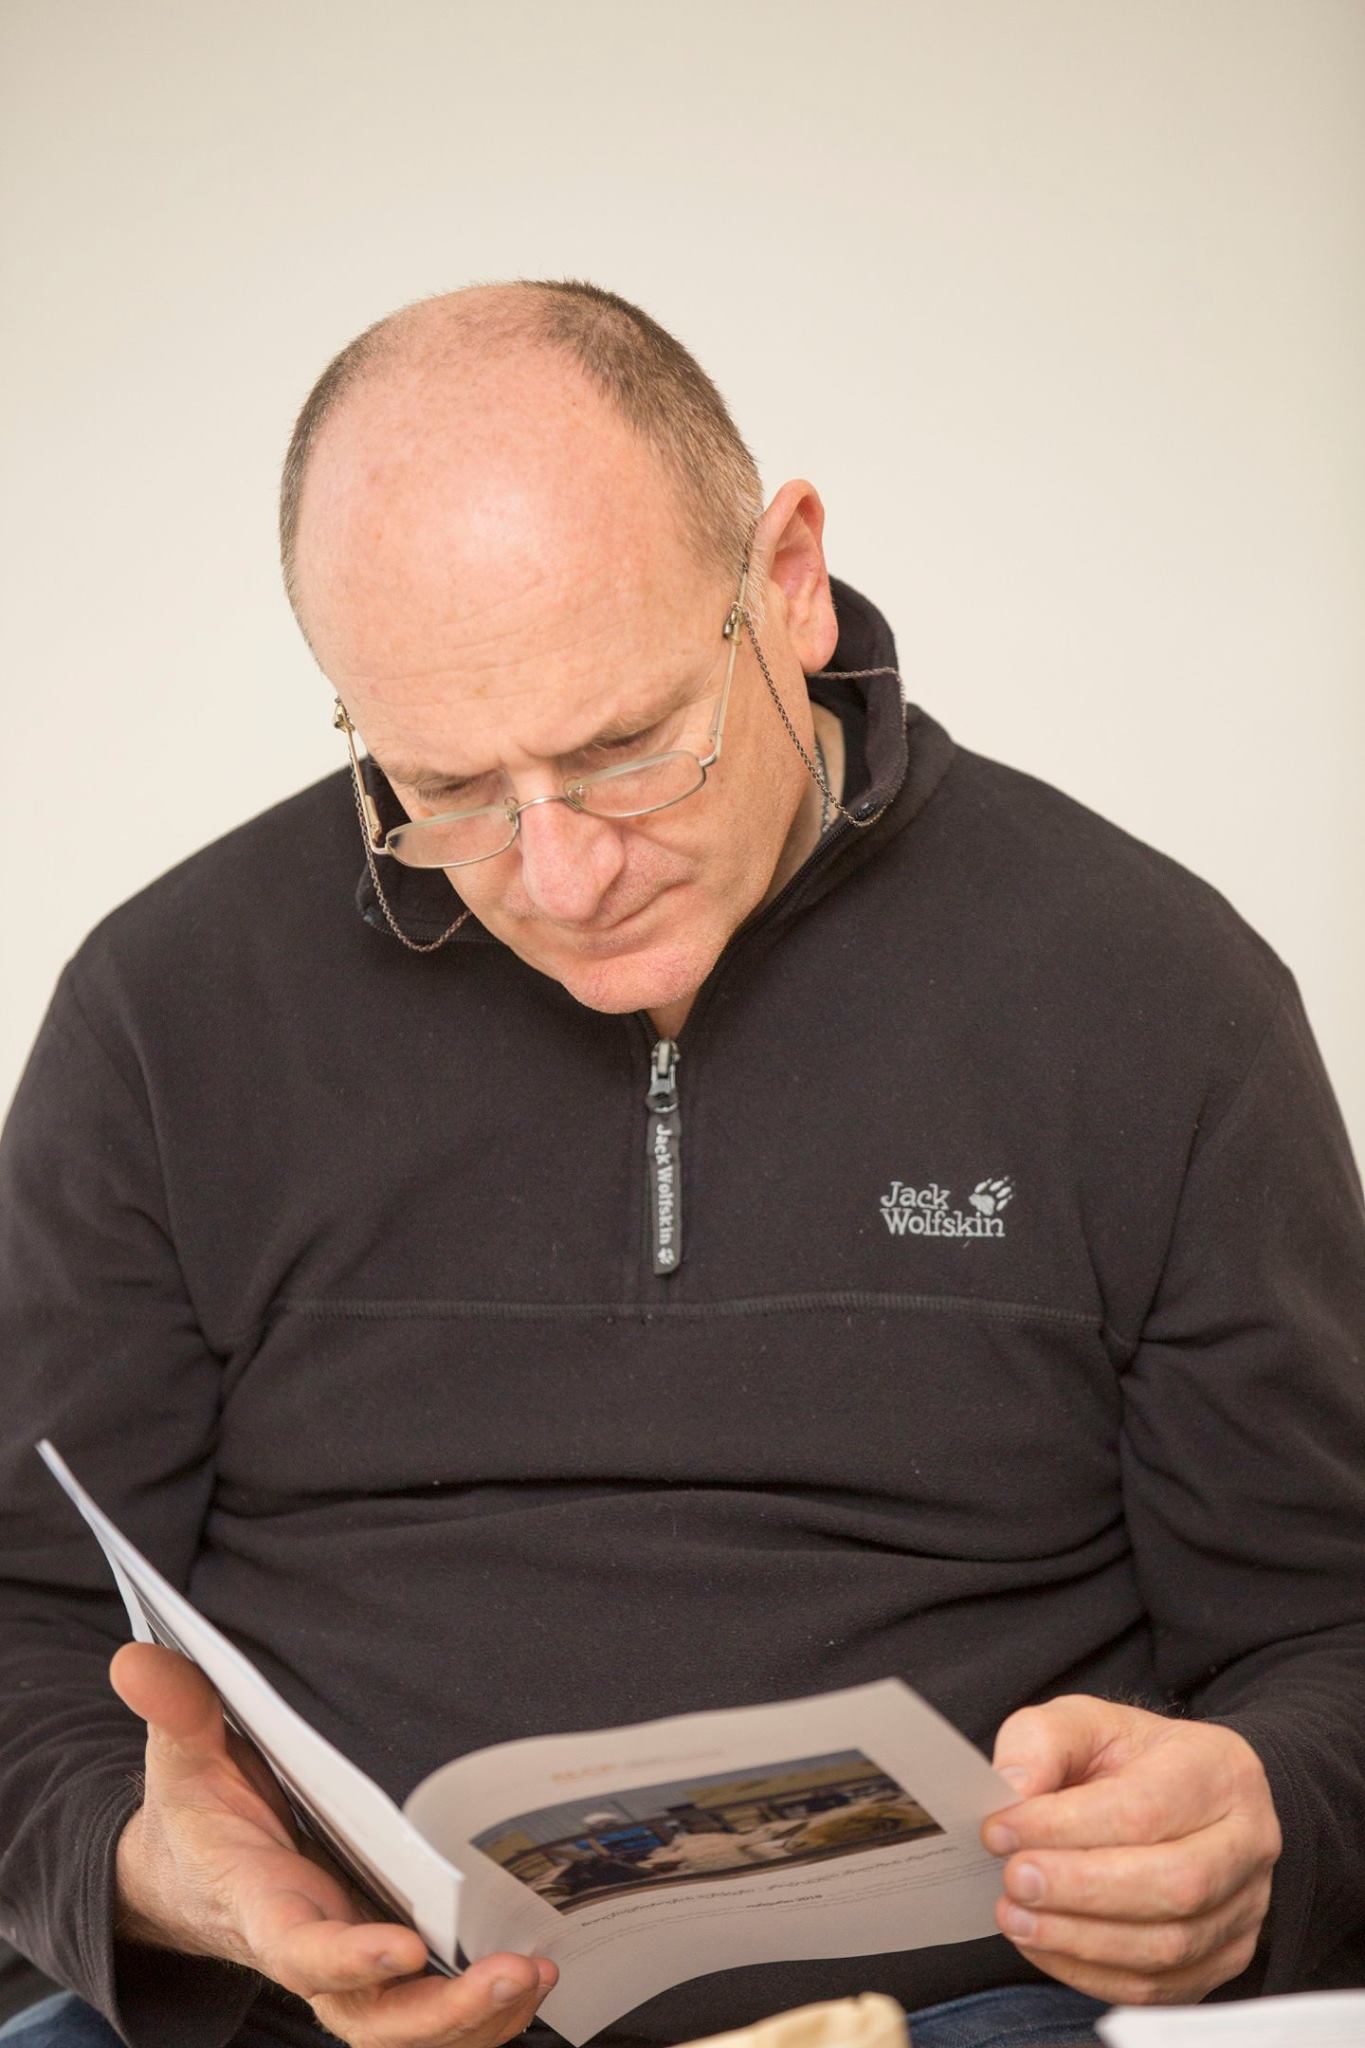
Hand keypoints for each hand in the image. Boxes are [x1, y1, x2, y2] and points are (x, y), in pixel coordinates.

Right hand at [110, 1642, 556, 2045]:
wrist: (190, 1874)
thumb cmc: (198, 1811)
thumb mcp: (183, 1758)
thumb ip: (175, 1712)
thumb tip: (136, 1658)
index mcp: (261, 1907)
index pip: (302, 1949)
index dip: (350, 1956)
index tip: (404, 1948)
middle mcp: (312, 1954)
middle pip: (372, 2017)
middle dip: (441, 2011)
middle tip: (511, 1973)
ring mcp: (351, 1969)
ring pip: (410, 2028)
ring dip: (477, 2018)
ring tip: (536, 1974)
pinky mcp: (382, 1968)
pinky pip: (431, 2011)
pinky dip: (485, 2009)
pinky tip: (534, 1975)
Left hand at [981, 1694, 1280, 2006]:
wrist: (1180, 1794)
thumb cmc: (1130, 1758)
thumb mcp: (1084, 1722)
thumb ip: (1043, 1741)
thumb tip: (1011, 1789)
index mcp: (1220, 1769)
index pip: (1145, 1808)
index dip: (1065, 1826)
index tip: (999, 1830)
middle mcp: (1248, 1843)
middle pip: (1172, 1883)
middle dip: (1080, 1889)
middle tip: (1012, 1881)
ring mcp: (1244, 1909)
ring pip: (1168, 1946)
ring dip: (1078, 1938)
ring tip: (1015, 1916)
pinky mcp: (1223, 1960)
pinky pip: (1159, 1988)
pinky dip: (1090, 1973)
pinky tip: (1042, 1943)